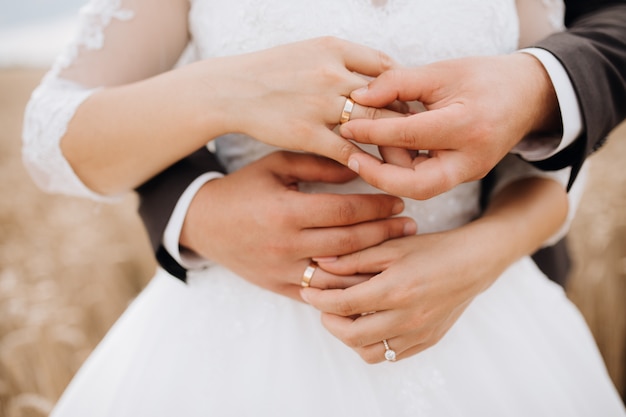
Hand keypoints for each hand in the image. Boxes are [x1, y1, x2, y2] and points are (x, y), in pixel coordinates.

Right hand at [180, 151, 416, 300]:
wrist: (203, 223)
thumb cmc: (243, 188)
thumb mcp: (275, 165)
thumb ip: (317, 162)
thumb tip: (359, 165)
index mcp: (286, 211)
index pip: (344, 212)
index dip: (376, 207)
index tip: (399, 201)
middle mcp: (286, 244)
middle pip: (348, 243)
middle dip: (384, 234)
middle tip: (410, 225)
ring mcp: (282, 270)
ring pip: (339, 276)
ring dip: (372, 265)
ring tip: (398, 253)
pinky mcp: (278, 287)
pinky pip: (319, 293)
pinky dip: (346, 288)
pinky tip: (369, 277)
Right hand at [207, 37, 404, 164]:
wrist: (231, 89)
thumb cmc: (272, 71)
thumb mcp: (310, 51)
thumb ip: (345, 60)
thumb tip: (379, 77)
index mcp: (334, 48)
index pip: (386, 66)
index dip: (403, 88)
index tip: (410, 104)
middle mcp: (331, 72)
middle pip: (387, 96)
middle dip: (406, 117)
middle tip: (420, 135)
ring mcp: (319, 103)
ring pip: (372, 124)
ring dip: (392, 141)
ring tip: (405, 156)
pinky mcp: (306, 133)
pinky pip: (347, 150)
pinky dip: (365, 160)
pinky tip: (373, 168)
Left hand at [300, 225, 507, 362]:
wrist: (473, 263)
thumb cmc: (432, 249)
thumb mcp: (392, 246)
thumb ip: (355, 257)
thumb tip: (320, 263)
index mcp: (395, 290)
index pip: (342, 305)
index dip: (318, 300)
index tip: (308, 292)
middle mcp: (407, 317)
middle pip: (351, 335)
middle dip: (329, 322)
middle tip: (324, 307)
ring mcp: (418, 333)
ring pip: (369, 352)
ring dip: (349, 338)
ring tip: (346, 317)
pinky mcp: (427, 341)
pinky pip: (390, 355)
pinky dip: (372, 344)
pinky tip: (369, 324)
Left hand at [340, 53, 559, 198]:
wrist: (527, 96)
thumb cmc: (485, 79)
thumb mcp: (441, 72)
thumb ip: (398, 83)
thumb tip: (359, 97)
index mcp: (468, 126)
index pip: (410, 136)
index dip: (373, 132)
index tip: (346, 126)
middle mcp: (472, 159)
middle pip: (416, 184)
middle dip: (378, 175)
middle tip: (352, 158)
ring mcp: (470, 172)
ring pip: (419, 186)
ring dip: (391, 168)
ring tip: (377, 140)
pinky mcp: (464, 177)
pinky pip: (427, 181)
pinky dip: (405, 168)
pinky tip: (392, 148)